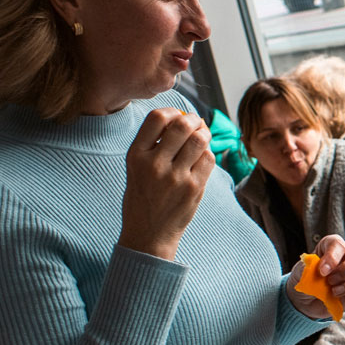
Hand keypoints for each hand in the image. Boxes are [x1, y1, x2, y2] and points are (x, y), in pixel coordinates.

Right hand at [120, 108, 212, 259]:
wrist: (148, 233)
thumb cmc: (143, 197)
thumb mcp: (135, 168)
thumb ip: (152, 145)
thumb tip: (181, 118)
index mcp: (135, 155)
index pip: (157, 118)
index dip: (173, 111)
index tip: (178, 115)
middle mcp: (154, 164)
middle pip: (182, 125)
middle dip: (193, 119)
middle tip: (196, 122)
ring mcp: (175, 177)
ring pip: (199, 140)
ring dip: (205, 133)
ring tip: (202, 135)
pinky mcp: (193, 188)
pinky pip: (208, 159)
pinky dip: (208, 153)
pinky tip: (202, 156)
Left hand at [289, 234, 344, 318]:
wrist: (305, 300)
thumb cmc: (304, 281)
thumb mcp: (300, 273)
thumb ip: (307, 269)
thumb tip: (315, 267)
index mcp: (332, 247)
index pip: (337, 245)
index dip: (332, 257)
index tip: (322, 271)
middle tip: (330, 281)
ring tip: (334, 292)